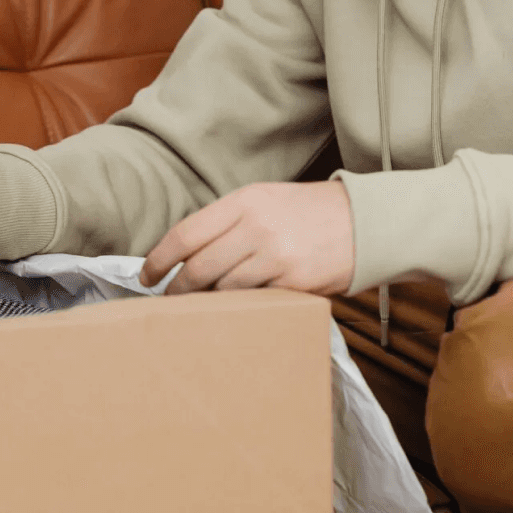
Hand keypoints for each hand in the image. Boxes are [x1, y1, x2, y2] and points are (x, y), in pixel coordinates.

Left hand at [140, 180, 353, 295]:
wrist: (365, 222)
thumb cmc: (308, 212)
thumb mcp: (265, 200)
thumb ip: (227, 222)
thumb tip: (186, 254)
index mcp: (244, 202)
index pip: (186, 234)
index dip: (159, 259)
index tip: (146, 276)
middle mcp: (256, 227)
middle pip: (199, 267)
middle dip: (177, 289)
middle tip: (167, 301)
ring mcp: (276, 256)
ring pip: (224, 289)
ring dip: (207, 303)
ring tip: (199, 309)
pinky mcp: (295, 282)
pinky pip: (254, 301)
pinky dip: (239, 308)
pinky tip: (233, 311)